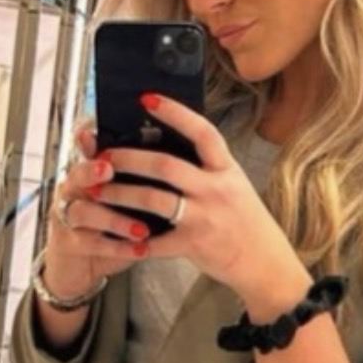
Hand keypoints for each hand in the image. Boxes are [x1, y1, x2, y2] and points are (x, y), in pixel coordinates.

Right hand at [41, 119, 152, 298]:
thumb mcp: (127, 201)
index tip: (96, 131)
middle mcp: (75, 190)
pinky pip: (90, 243)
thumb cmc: (110, 228)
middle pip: (77, 173)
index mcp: (90, 173)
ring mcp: (67, 216)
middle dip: (92, 170)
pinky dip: (117, 246)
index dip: (89, 138)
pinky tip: (140, 249)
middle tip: (108, 169)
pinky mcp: (68, 243)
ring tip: (142, 228)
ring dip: (114, 218)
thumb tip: (179, 162)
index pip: (86, 149)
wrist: (81, 266)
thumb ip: (143, 182)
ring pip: (83, 211)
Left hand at [90, 95, 310, 314]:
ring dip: (120, 194)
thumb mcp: (234, 185)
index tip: (148, 99)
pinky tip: (113, 236)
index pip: (202, 132)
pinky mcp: (193, 245)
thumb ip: (207, 168)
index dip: (175, 113)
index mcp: (226, 169)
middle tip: (103, 155)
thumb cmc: (246, 221)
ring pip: (152, 199)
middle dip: (128, 158)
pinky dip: (131, 240)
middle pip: (165, 165)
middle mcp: (216, 190)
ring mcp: (204, 218)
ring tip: (97, 191)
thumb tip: (168, 145)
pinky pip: (154, 241)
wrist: (265, 263)